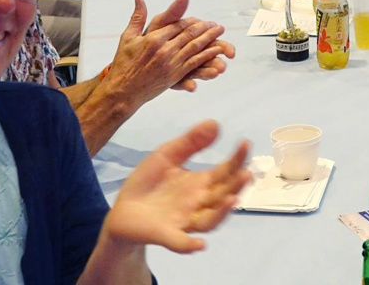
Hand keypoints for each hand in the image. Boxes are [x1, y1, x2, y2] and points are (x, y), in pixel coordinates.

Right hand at [101, 0, 236, 108]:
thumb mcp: (127, 37)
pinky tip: (216, 51)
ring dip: (209, 38)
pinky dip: (206, 55)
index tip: (201, 19)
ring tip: (219, 32)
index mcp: (154, 38)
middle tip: (216, 24)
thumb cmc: (124, 63)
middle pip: (189, 35)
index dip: (191, 21)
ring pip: (195, 47)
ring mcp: (171, 63)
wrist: (123, 90)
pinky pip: (194, 63)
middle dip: (205, 28)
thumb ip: (138, 17)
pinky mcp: (175, 75)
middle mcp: (164, 49)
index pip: (178, 25)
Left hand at [102, 120, 250, 253]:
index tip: (245, 143)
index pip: (225, 172)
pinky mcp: (164, 234)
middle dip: (236, 186)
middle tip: (246, 174)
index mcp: (201, 183)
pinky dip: (189, 244)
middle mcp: (198, 203)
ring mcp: (184, 220)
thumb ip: (191, 142)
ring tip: (232, 200)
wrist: (122, 208)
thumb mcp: (168, 155)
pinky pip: (180, 242)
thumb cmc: (149, 182)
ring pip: (210, 221)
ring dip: (222, 213)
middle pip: (223, 196)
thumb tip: (216, 123)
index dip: (236, 159)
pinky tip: (199, 244)